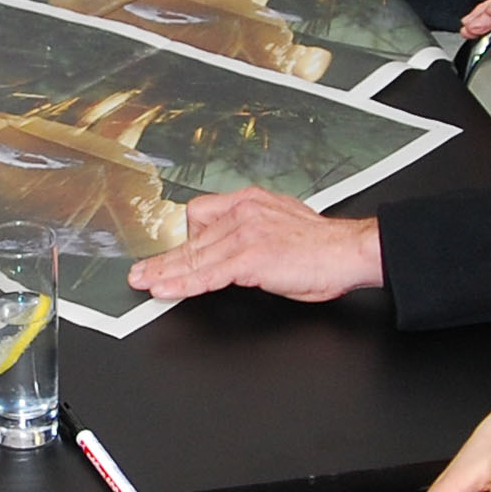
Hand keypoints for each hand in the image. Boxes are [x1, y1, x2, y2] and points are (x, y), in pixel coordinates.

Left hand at [129, 187, 384, 302]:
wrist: (350, 252)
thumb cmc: (324, 247)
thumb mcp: (282, 224)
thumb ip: (253, 231)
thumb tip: (233, 249)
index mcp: (251, 201)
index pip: (201, 214)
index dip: (181, 238)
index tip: (165, 252)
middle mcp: (244, 213)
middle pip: (192, 239)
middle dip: (163, 258)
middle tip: (139, 271)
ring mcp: (245, 235)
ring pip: (194, 257)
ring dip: (165, 273)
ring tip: (144, 283)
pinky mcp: (250, 258)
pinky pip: (207, 275)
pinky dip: (183, 284)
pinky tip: (166, 290)